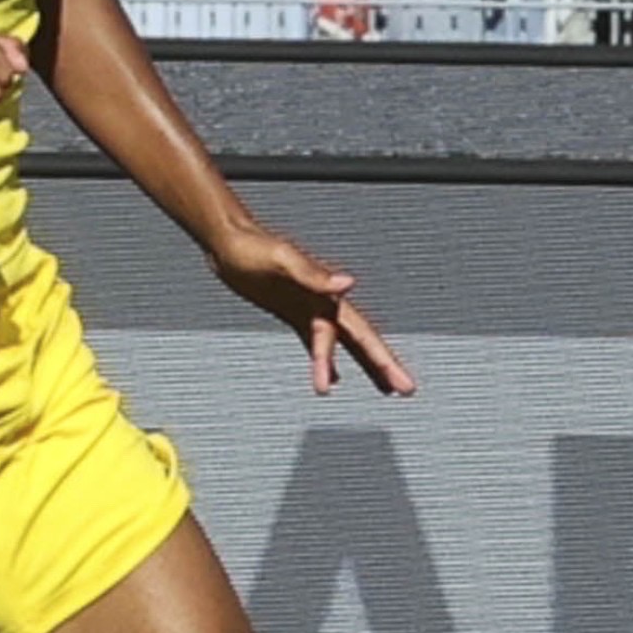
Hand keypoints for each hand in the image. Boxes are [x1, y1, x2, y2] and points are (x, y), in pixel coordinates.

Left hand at [212, 223, 416, 395]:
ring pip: (343, 345)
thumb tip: (348, 284)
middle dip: (384, 366)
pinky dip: (328, 361)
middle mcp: (322, 304)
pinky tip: (334, 375)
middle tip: (405, 389)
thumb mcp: (282, 259)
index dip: (381, 358)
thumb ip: (314, 275)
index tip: (396, 382)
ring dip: (364, 367)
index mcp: (325, 296)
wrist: (226, 242)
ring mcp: (309, 310)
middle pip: (362, 341)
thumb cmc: (251, 248)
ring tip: (383, 390)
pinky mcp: (292, 313)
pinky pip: (316, 343)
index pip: (361, 334)